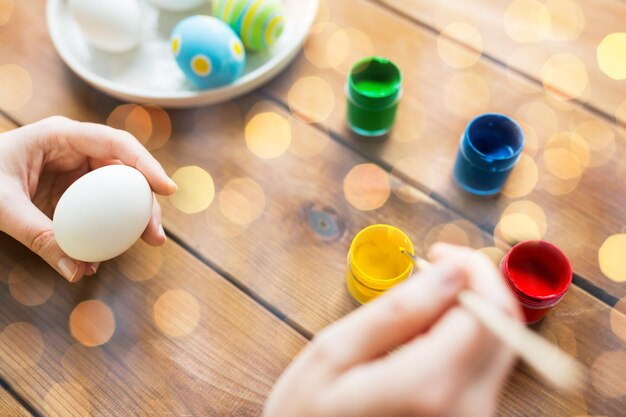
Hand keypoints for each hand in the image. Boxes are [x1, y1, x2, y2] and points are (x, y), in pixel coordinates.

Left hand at [0, 116, 175, 282]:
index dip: (146, 164)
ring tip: (148, 241)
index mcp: (61, 136)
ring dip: (135, 215)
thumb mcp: (2, 206)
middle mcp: (76, 149)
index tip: (167, 188)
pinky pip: (100, 207)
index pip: (115, 143)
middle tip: (155, 233)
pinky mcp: (72, 191)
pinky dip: (110, 226)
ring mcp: (76, 170)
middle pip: (125, 169)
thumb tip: (76, 271)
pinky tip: (110, 250)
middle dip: (146, 199)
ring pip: (119, 189)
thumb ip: (38, 237)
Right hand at [264, 243, 522, 416]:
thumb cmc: (307, 413)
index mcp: (428, 387)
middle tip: (436, 269)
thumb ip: (396, 311)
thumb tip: (452, 271)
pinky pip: (486, 368)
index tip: (437, 254)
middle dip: (478, 285)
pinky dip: (467, 337)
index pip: (486, 312)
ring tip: (425, 303)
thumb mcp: (334, 353)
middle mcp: (466, 410)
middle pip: (506, 328)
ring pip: (501, 346)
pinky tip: (428, 335)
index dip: (472, 270)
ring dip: (472, 309)